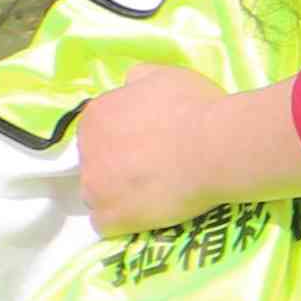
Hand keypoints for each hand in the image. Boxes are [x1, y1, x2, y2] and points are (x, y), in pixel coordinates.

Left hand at [73, 61, 272, 235]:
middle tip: (153, 168)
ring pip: (96, 195)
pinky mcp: (111, 217)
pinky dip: (123, 222)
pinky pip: (106, 224)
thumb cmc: (194, 108)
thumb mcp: (165, 75)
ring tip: (152, 195)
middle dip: (117, 167)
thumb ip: (138, 80)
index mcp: (96, 115)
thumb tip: (128, 86)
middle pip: (94, 163)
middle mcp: (86, 149)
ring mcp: (95, 187)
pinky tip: (146, 215)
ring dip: (117, 195)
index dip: (123, 139)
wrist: (215, 148)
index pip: (98, 131)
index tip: (148, 143)